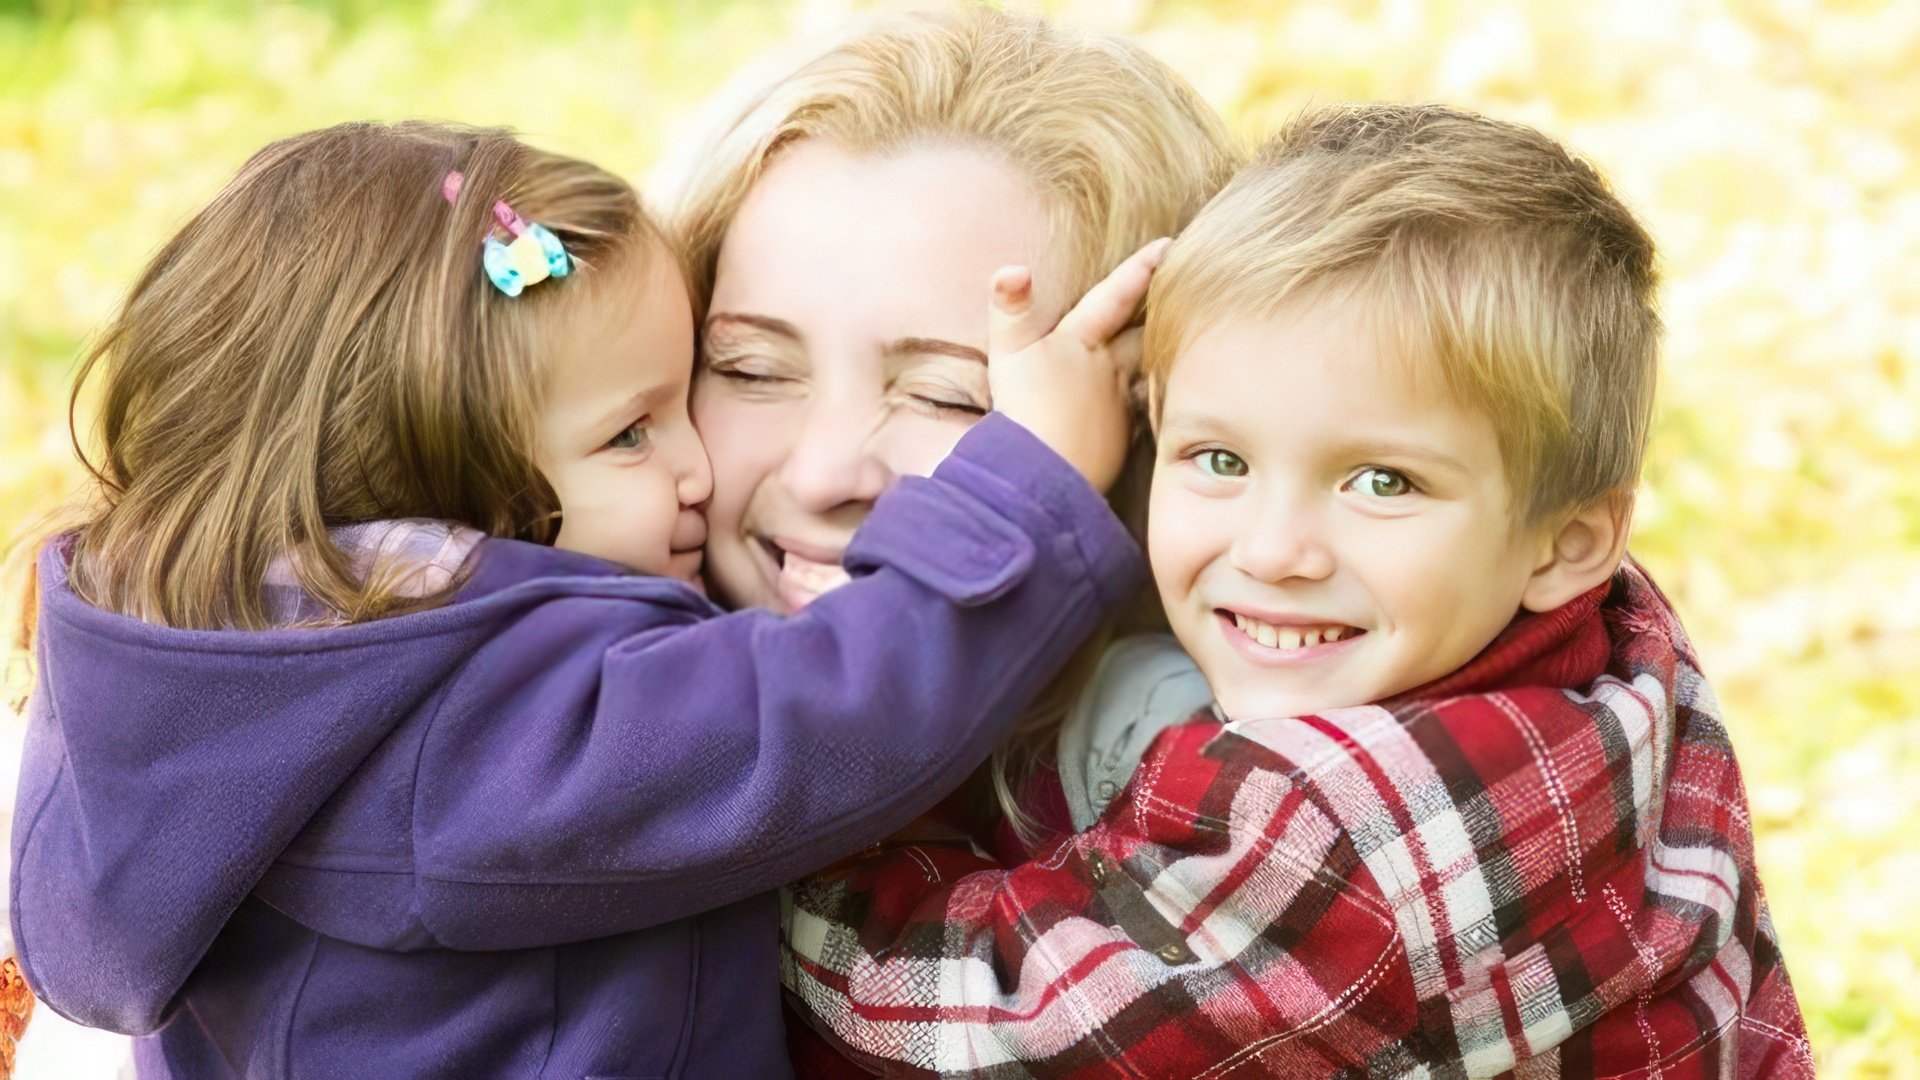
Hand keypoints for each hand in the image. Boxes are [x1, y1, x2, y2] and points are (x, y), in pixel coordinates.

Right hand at [986, 237, 1171, 491]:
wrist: (1043, 470)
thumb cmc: (1024, 408)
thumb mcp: (1006, 353)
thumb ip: (1009, 307)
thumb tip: (1014, 268)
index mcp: (1081, 342)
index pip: (1115, 296)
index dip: (1140, 269)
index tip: (1168, 245)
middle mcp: (1108, 369)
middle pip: (1140, 335)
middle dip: (1159, 314)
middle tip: (1184, 293)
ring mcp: (1118, 405)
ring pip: (1148, 373)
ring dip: (1159, 358)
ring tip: (1178, 345)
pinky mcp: (1121, 439)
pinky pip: (1144, 413)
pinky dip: (1153, 402)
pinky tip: (1161, 403)